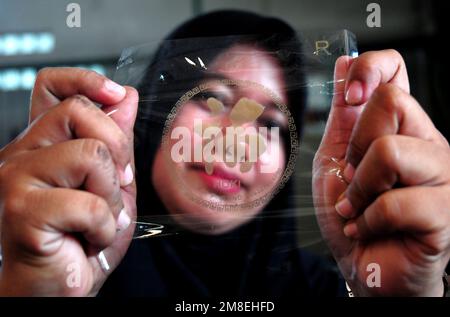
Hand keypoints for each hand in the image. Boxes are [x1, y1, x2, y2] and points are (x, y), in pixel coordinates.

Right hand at [0, 68, 137, 295]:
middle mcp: (21, 155)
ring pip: (90, 153)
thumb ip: (116, 141)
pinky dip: (103, 227)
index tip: (117, 94)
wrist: (58, 290)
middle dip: (117, 149)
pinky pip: (89, 202)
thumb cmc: (80, 242)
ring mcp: (15, 179)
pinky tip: (88, 239)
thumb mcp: (111, 185)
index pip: (52, 88)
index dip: (85, 80)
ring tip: (98, 220)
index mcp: (43, 146)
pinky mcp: (21, 210)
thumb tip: (126, 97)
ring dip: (110, 195)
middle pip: (79, 111)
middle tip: (115, 185)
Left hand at [313, 50, 449, 295]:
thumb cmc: (349, 213)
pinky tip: (367, 228)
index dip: (371, 68)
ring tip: (358, 207)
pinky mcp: (444, 211)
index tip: (351, 98)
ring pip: (390, 151)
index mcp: (401, 126)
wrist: (362, 264)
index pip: (397, 68)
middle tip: (354, 178)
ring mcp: (442, 175)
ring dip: (359, 188)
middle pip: (391, 103)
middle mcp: (427, 142)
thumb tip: (344, 62)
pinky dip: (367, 220)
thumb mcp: (335, 158)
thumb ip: (344, 115)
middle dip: (355, 147)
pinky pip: (394, 202)